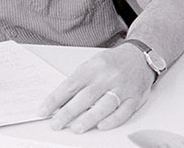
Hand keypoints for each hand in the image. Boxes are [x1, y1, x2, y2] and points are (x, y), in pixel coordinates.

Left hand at [39, 43, 154, 132]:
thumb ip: (79, 81)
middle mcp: (107, 77)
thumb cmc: (113, 62)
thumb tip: (60, 101)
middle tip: (56, 124)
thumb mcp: (93, 64)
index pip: (70, 85)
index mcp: (93, 67)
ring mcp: (122, 88)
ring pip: (104, 105)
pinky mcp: (135, 98)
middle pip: (85, 97)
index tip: (43, 110)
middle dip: (68, 112)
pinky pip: (124, 111)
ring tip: (76, 128)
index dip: (55, 99)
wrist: (140, 56)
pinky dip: (112, 120)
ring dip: (89, 118)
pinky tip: (101, 126)